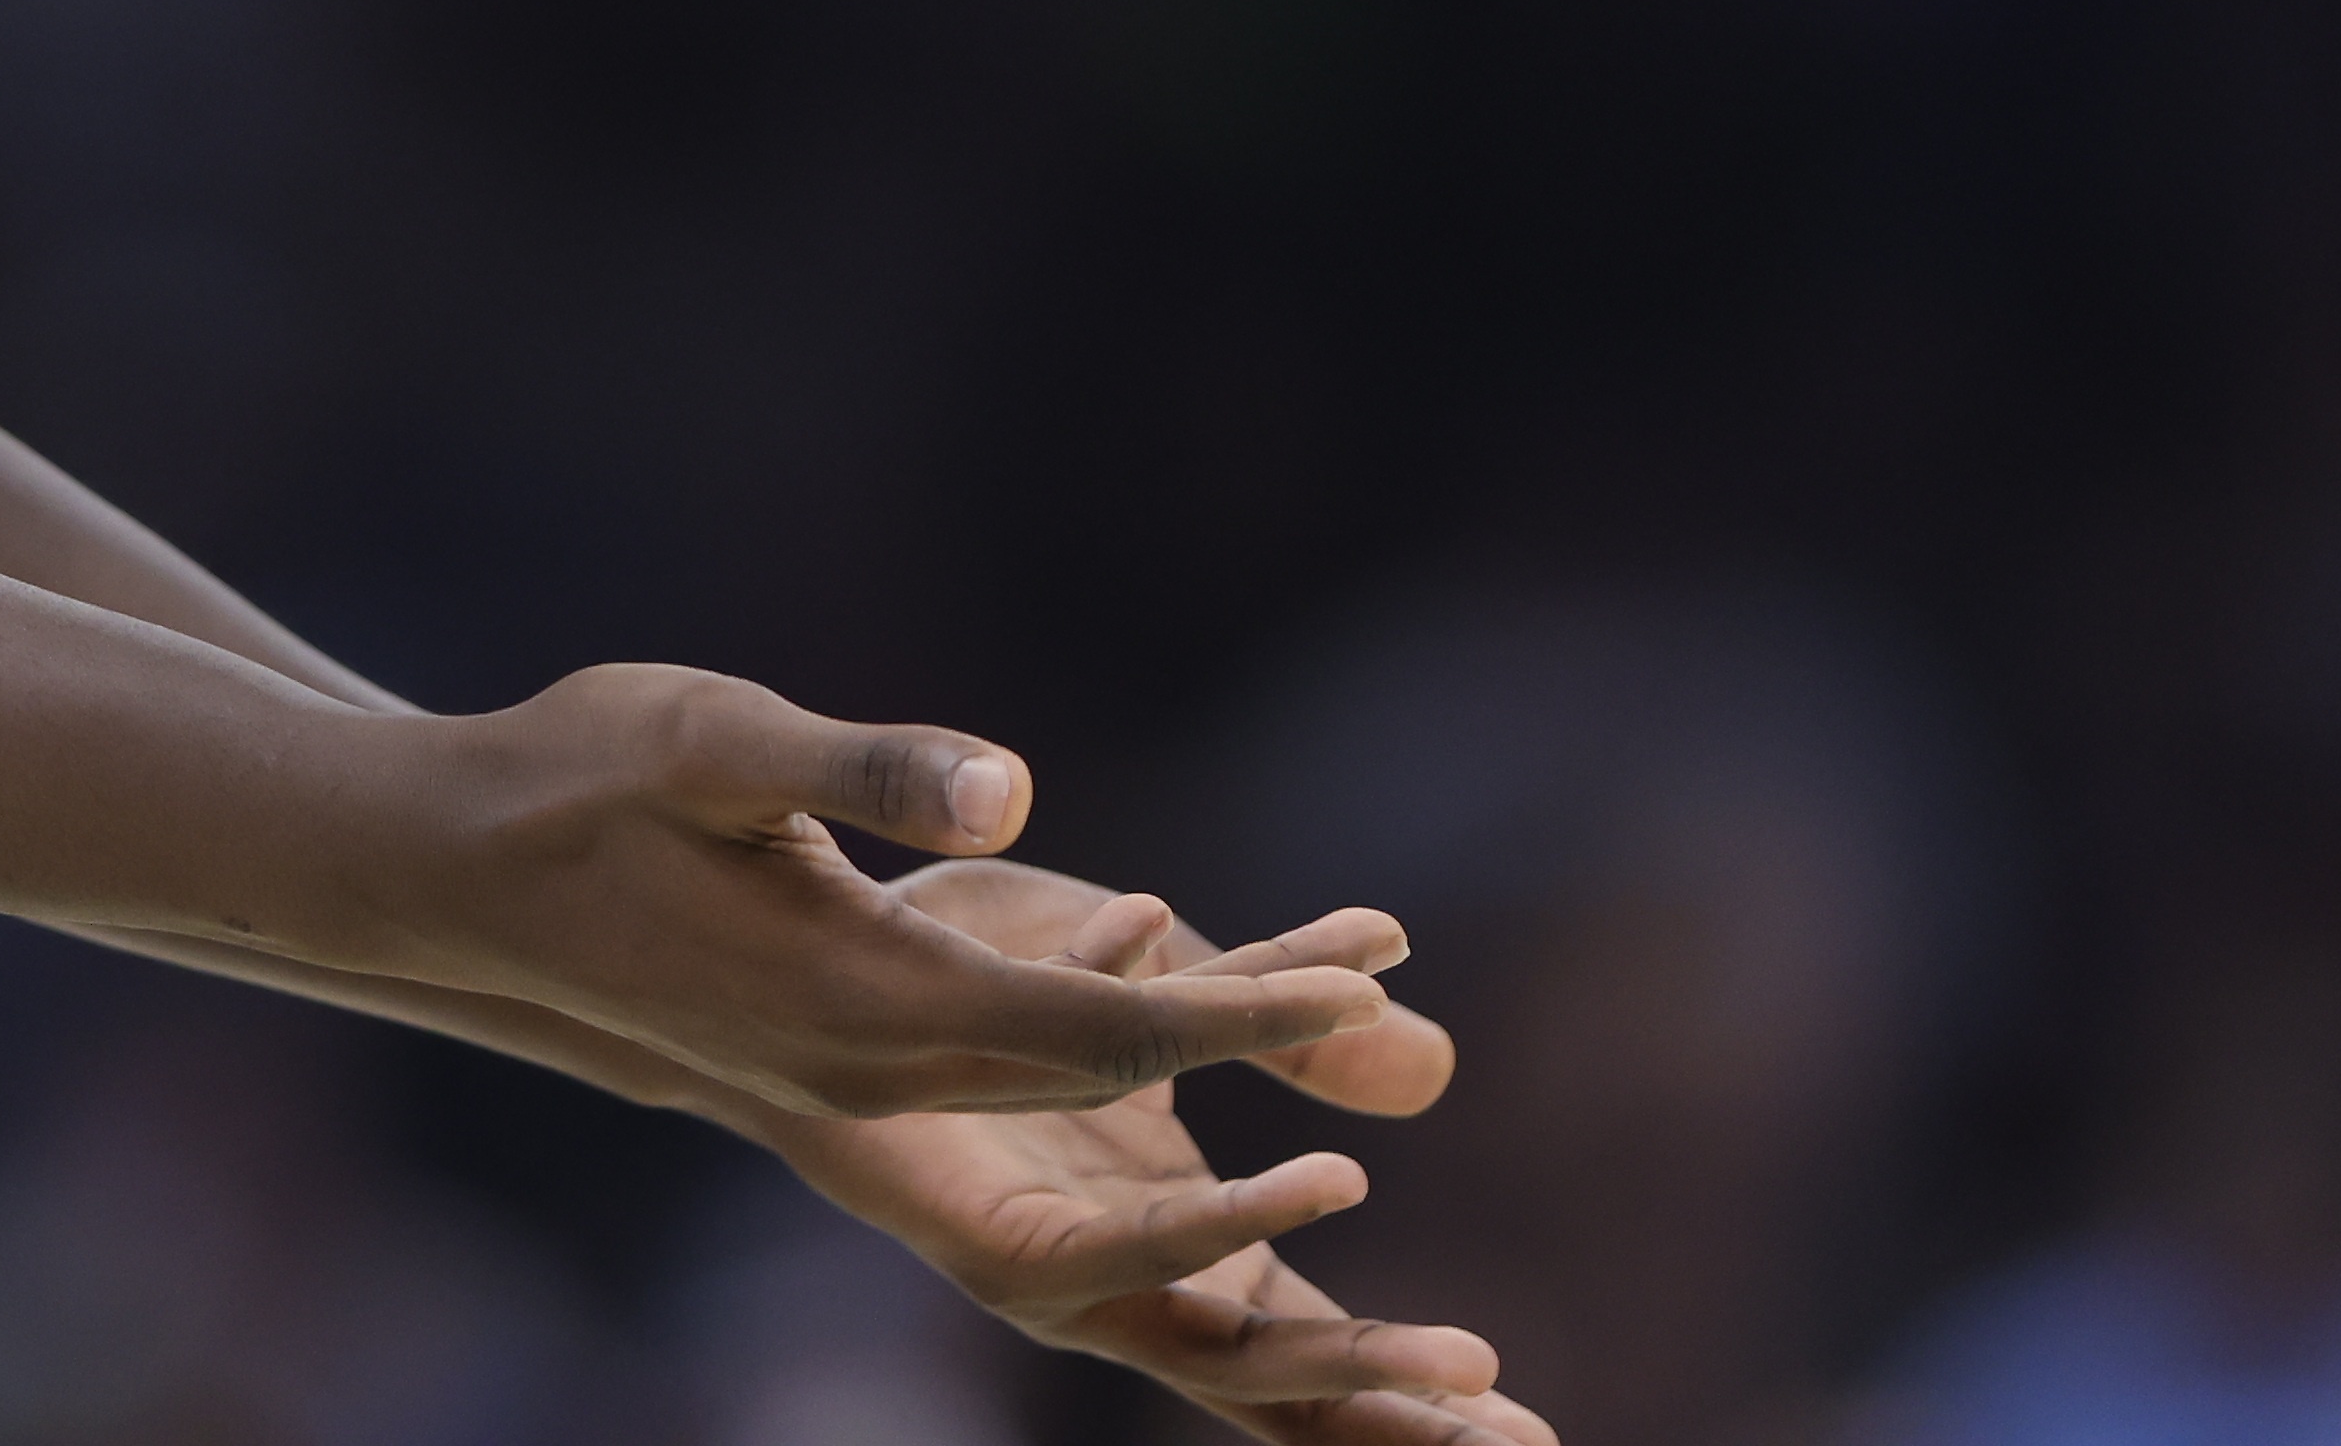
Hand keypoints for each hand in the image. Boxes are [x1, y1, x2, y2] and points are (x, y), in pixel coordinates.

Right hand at [395, 668, 1399, 1122]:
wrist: (449, 872)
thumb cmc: (573, 780)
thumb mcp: (712, 737)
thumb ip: (860, 767)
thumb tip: (1008, 791)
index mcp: (864, 1003)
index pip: (1102, 1028)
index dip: (1241, 1014)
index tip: (1358, 991)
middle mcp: (874, 1068)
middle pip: (1107, 1072)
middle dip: (1254, 1043)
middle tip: (1388, 998)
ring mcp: (850, 1074)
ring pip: (1059, 1072)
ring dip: (1187, 1035)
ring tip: (1316, 990)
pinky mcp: (828, 1048)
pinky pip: (1000, 1053)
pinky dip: (1097, 1017)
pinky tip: (1146, 956)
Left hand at [756, 862, 1548, 1443]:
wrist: (810, 943)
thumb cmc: (989, 973)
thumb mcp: (1181, 996)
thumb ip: (1292, 1029)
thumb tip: (1428, 1065)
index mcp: (1167, 1239)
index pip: (1302, 1343)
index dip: (1405, 1389)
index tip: (1530, 1426)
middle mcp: (1113, 1276)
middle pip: (1276, 1380)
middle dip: (1398, 1413)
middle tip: (1523, 1438)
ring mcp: (1053, 1272)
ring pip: (1211, 1342)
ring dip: (1337, 1352)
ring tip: (1459, 1360)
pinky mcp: (988, 1235)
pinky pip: (1122, 1249)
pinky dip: (1223, 1224)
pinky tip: (1320, 1187)